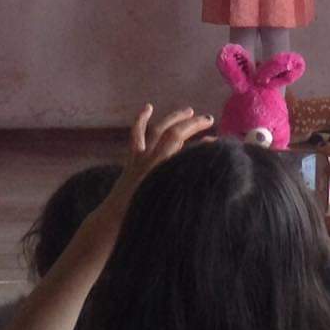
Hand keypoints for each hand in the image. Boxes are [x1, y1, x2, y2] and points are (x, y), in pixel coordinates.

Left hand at [98, 105, 214, 229]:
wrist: (112, 221)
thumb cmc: (140, 218)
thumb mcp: (167, 205)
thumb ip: (184, 188)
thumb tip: (203, 174)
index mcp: (160, 171)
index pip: (184, 147)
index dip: (202, 143)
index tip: (216, 141)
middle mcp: (150, 160)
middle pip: (173, 133)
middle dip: (193, 124)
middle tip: (210, 119)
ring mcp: (140, 158)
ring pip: (157, 130)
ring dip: (174, 118)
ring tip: (189, 111)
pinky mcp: (131, 159)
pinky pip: (136, 135)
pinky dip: (141, 119)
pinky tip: (147, 107)